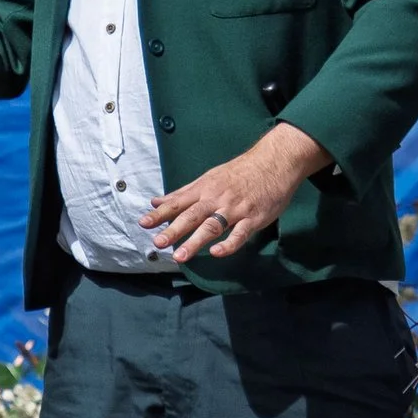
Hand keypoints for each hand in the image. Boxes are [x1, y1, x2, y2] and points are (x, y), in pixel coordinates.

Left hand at [143, 124, 332, 261]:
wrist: (274, 161)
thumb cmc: (239, 171)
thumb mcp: (208, 178)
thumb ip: (182, 193)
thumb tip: (156, 201)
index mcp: (204, 189)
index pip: (177, 203)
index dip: (160, 214)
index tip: (142, 224)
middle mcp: (216, 199)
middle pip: (192, 215)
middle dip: (173, 230)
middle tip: (158, 243)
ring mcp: (235, 209)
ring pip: (213, 226)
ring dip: (195, 241)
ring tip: (180, 256)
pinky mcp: (254, 217)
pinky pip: (240, 233)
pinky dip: (229, 244)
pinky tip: (216, 253)